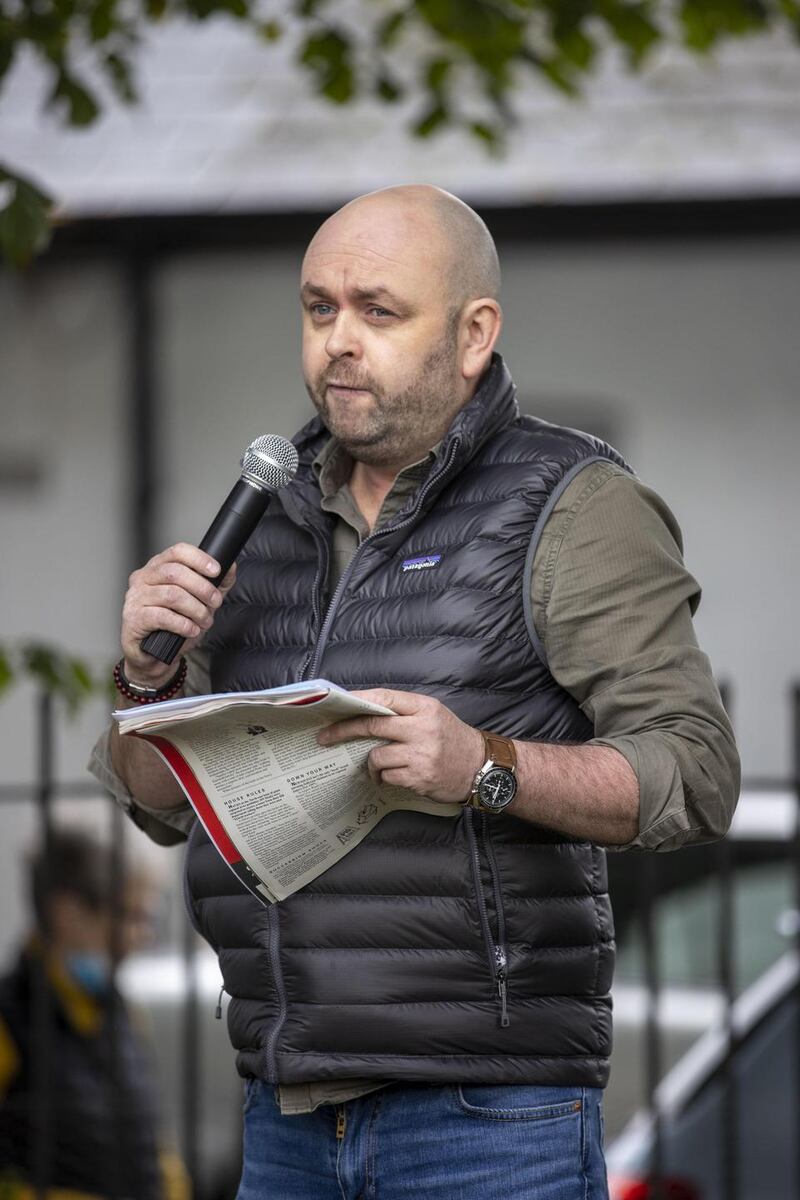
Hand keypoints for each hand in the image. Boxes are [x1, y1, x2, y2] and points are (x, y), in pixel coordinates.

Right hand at [121, 544, 235, 686]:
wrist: (155, 654)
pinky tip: (191, 629)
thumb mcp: (200, 601)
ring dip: (195, 609)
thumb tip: (230, 566)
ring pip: (171, 595)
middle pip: (175, 573)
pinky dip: (183, 624)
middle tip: (215, 603)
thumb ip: (216, 583)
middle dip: (202, 588)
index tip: (216, 570)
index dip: (199, 559)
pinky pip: (162, 616)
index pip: (178, 552)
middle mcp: (143, 578)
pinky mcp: (134, 618)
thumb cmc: (175, 624)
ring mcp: (135, 597)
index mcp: (158, 567)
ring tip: (204, 620)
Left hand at [317, 689, 483, 804]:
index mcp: (424, 707)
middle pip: (372, 726)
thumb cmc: (451, 738)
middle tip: (325, 737)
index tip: (336, 705)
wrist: (482, 767)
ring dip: (371, 763)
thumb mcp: (433, 715)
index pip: (383, 698)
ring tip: (379, 766)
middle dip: (344, 731)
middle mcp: (423, 728)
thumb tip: (362, 712)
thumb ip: (402, 712)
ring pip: (376, 756)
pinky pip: (387, 776)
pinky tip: (395, 776)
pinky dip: (385, 777)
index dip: (357, 700)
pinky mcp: (419, 777)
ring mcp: (421, 754)